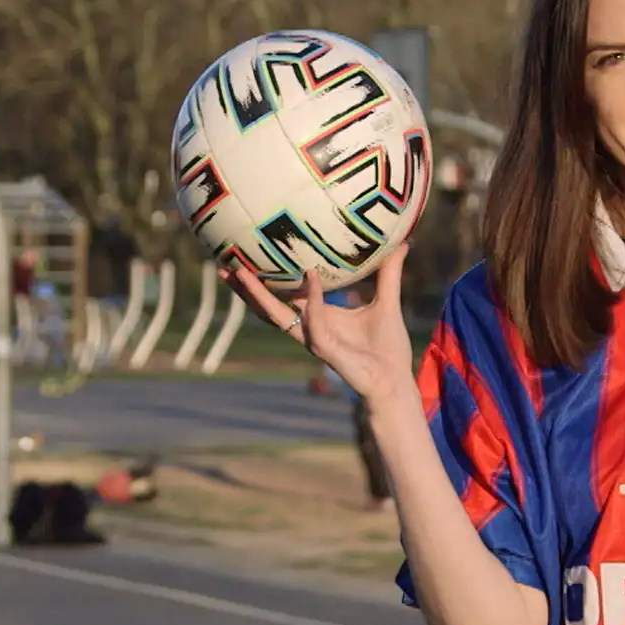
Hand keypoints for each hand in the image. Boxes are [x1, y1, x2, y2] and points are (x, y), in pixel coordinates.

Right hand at [221, 246, 413, 401]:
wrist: (395, 382)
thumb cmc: (388, 348)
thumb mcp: (387, 301)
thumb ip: (388, 273)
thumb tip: (401, 242)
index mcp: (318, 316)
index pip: (283, 295)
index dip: (265, 278)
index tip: (247, 254)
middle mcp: (309, 327)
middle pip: (267, 306)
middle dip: (244, 288)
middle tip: (223, 264)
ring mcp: (314, 339)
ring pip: (276, 316)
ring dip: (258, 295)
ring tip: (240, 272)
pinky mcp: (326, 350)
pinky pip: (314, 322)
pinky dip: (313, 300)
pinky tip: (311, 277)